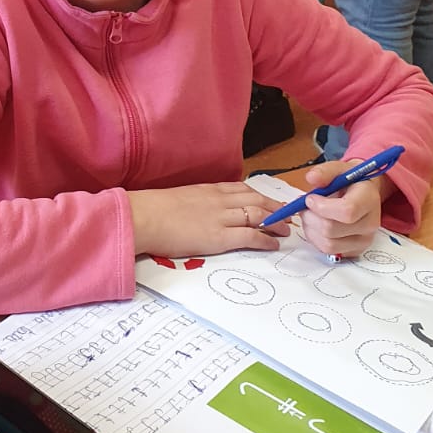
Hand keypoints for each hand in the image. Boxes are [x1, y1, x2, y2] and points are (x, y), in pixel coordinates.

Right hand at [129, 182, 289, 260]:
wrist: (144, 217)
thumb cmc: (155, 210)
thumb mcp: (182, 198)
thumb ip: (198, 201)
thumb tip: (204, 210)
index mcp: (210, 189)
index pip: (244, 188)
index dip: (262, 196)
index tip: (273, 202)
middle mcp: (220, 199)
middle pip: (256, 199)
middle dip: (275, 207)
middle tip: (288, 215)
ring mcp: (221, 217)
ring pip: (258, 215)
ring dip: (276, 222)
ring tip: (286, 230)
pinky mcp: (220, 237)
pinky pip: (250, 235)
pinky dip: (265, 239)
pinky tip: (273, 244)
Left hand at [296, 160, 386, 258]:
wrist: (363, 193)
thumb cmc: (350, 181)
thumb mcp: (339, 169)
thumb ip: (325, 172)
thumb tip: (312, 178)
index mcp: (369, 199)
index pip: (347, 211)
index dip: (322, 207)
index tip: (310, 198)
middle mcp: (370, 223)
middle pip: (332, 229)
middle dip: (311, 217)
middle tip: (305, 205)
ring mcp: (364, 240)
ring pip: (328, 244)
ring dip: (311, 229)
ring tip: (310, 214)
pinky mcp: (355, 251)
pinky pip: (328, 251)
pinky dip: (316, 239)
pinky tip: (316, 225)